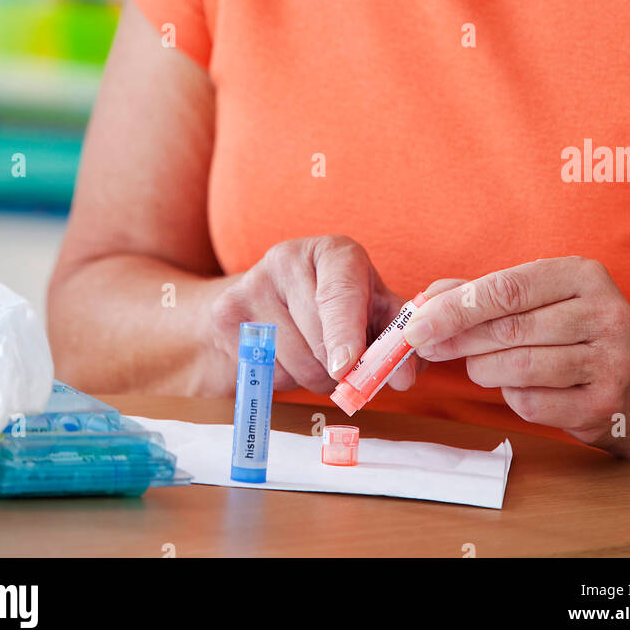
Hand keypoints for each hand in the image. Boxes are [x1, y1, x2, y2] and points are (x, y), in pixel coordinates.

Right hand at [207, 235, 418, 393]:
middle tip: (345, 367)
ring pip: (292, 359)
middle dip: (338, 368)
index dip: (346, 332)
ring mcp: (252, 282)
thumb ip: (396, 340)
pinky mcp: (226, 312)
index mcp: (335, 252)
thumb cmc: (338, 307)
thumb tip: (403, 376)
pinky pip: (264, 369)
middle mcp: (289, 257)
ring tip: (315, 358)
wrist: (273, 301)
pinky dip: (283, 377)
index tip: (347, 366)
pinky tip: (285, 355)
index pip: (340, 292)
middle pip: (317, 336)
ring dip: (312, 377)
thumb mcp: (374, 311)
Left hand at [399, 257, 629, 444]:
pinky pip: (533, 403)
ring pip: (519, 367)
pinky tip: (513, 385)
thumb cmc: (567, 328)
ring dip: (482, 369)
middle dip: (459, 340)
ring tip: (476, 365)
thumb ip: (479, 292)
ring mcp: (611, 361)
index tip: (417, 324)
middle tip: (427, 347)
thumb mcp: (534, 296)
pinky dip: (510, 396)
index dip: (456, 308)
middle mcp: (606, 313)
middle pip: (511, 328)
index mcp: (584, 274)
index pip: (508, 288)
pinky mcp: (604, 403)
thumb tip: (426, 301)